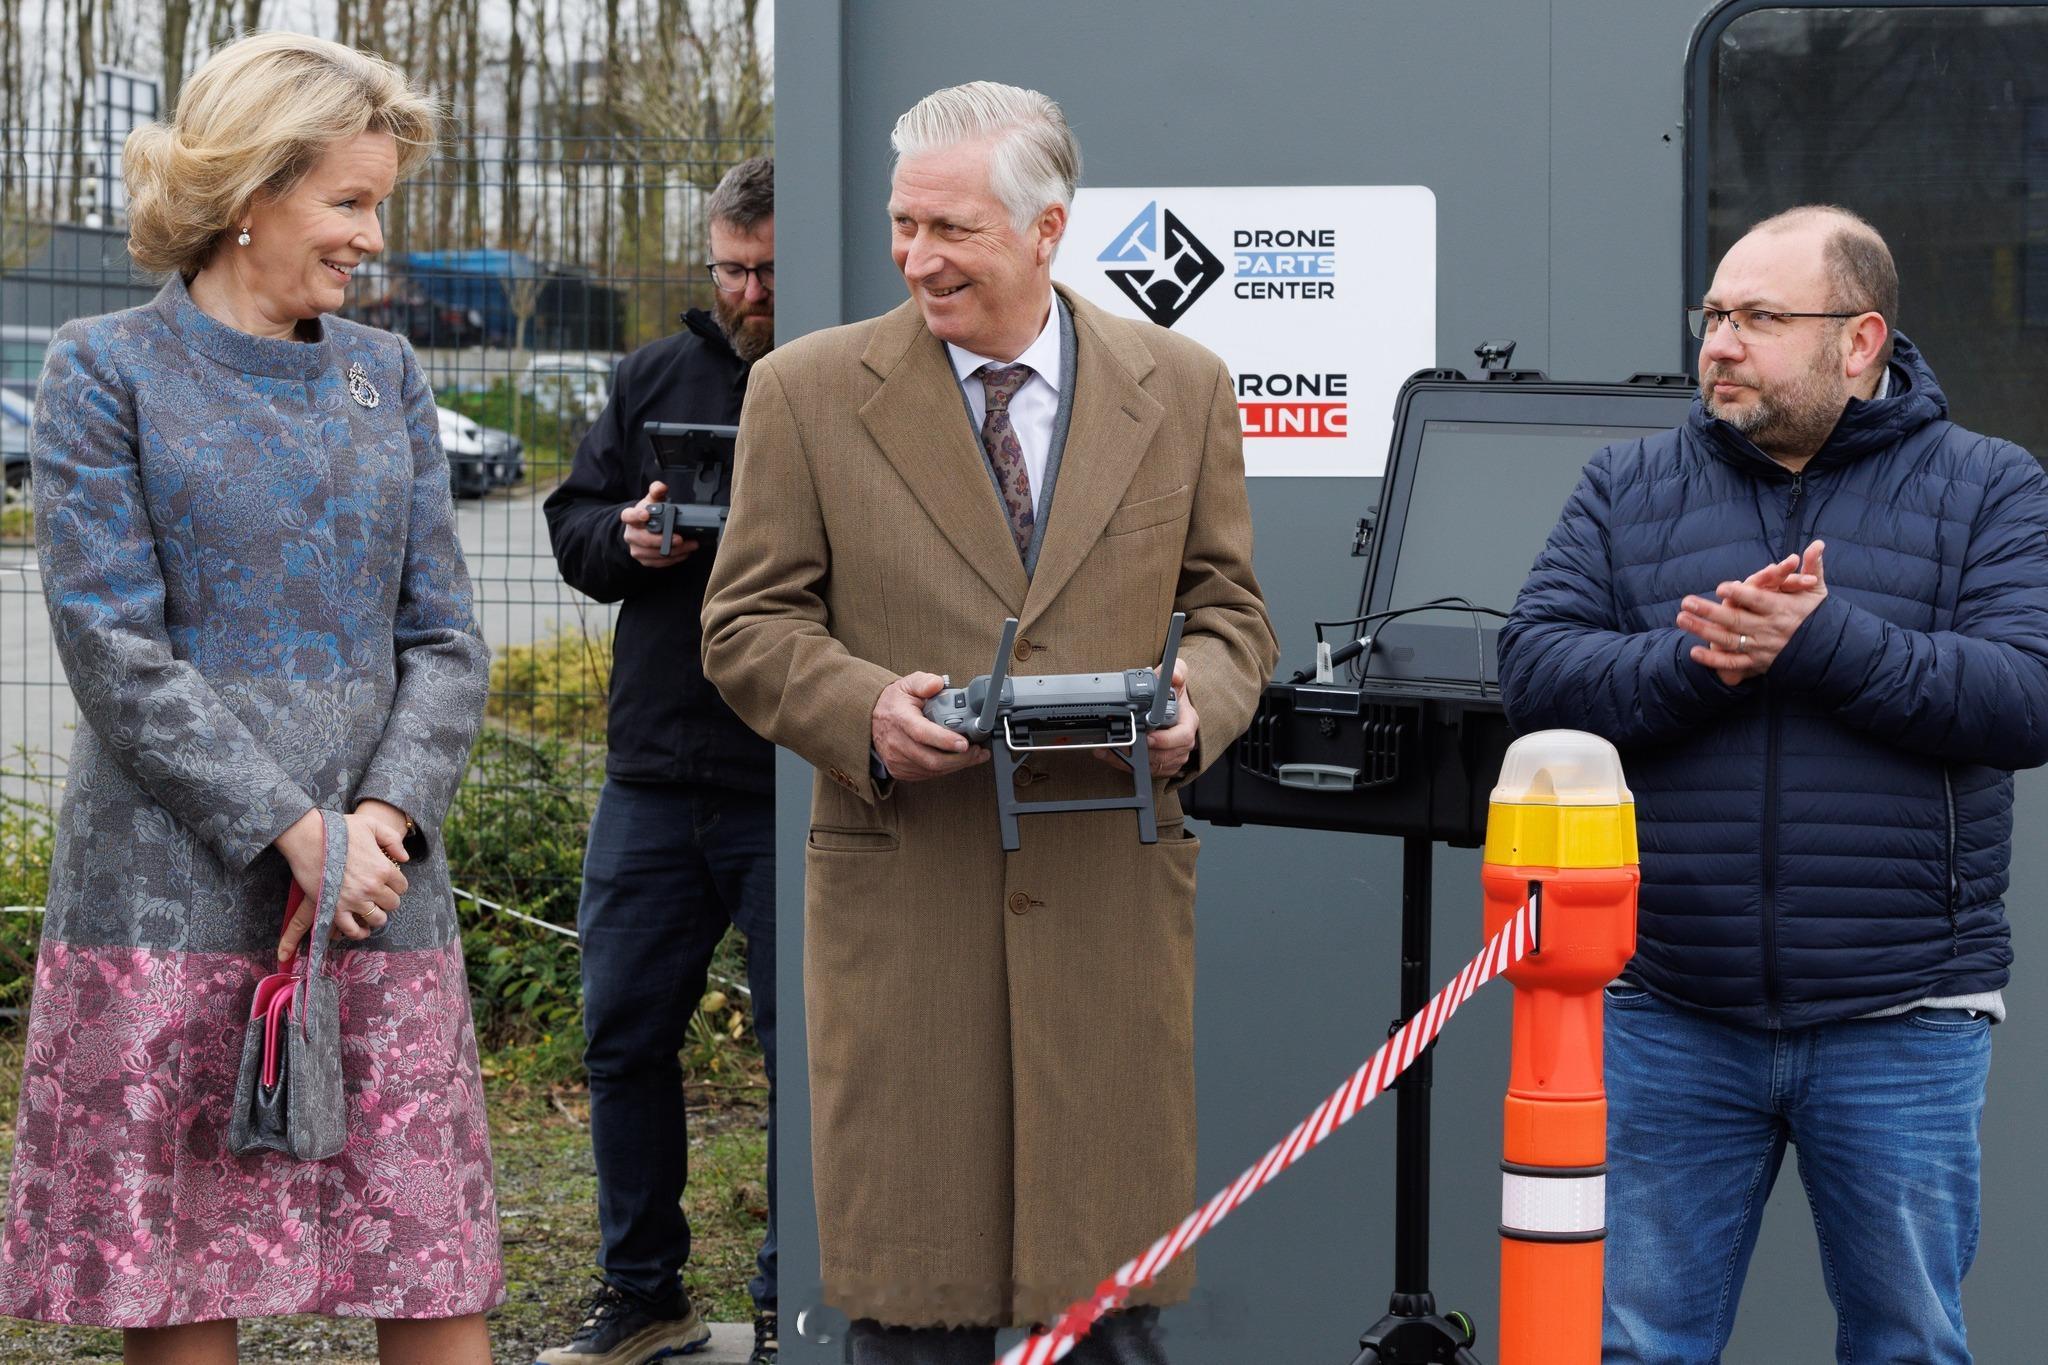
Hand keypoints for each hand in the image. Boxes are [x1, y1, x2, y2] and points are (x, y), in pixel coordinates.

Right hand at [275, 810, 410, 960]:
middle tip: (379, 895)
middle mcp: (372, 887)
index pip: (402, 886)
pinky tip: (361, 929)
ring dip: (377, 916)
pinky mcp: (334, 908)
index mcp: (384, 868)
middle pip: (392, 904)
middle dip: (388, 900)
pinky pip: (352, 930)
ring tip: (371, 910)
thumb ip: (392, 839)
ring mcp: (354, 900)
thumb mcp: (371, 825)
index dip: (396, 885)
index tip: (388, 883)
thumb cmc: (338, 829)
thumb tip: (404, 858)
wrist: (308, 837)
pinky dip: (359, 932)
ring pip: (377, 919)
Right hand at [620, 480, 698, 567]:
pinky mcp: (644, 560)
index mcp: (630, 517)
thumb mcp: (652, 500)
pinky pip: (658, 563)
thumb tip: (661, 486)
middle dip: (663, 540)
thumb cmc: (648, 513)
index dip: (637, 515)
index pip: (629, 515)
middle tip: (680, 539)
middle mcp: (631, 535)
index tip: (646, 514)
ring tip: (691, 545)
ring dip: (674, 551)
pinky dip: (674, 559)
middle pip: (644, 540)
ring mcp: (636, 549)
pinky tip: (685, 553)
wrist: (641, 529)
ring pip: (653, 554)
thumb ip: (656, 491)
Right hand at [871, 672, 990, 782]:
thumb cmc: (895, 702)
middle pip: (931, 759)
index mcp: (900, 719)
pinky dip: (945, 770)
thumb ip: (924, 682)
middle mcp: (896, 743)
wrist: (872, 718)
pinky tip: (956, 761)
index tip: (965, 743)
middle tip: (977, 751)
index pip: (923, 733)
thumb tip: (938, 684)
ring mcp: (897, 759)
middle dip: (959, 758)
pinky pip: (927, 775)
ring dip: (956, 765)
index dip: (945, 741)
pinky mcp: (899, 770)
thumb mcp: (908, 684)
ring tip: (973, 755)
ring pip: (932, 770)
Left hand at [1095, 657, 1198, 777]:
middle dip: (1144, 752)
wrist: (1168, 707)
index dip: (1165, 740)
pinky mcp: (1162, 765)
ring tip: (1111, 750)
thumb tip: (1175, 675)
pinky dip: (1126, 764)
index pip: (1182, 737)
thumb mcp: (1176, 677)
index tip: (1150, 738)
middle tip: (1124, 746)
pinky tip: (1111, 755)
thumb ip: (1176, 671)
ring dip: (1131, 760)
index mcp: (1188, 723)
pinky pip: (1145, 770)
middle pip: (1166, 755)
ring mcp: (1173, 756)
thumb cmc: (1172, 695)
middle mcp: (1183, 743)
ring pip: (1154, 766)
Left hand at [1677, 539, 1827, 683]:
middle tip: (1686, 602)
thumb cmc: (1814, 614)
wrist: (1824, 649)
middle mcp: (1768, 630)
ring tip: (1681, 618)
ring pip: (1729, 640)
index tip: (1722, 587)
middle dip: (1709, 612)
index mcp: (1781, 610)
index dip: (1741, 594)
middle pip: (1736, 621)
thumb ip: (1813, 567)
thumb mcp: (1815, 590)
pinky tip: (1694, 652)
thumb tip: (1818, 544)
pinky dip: (1713, 659)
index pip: (1759, 601)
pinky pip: (1732, 663)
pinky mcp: (1756, 663)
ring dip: (1703, 630)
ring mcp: (1760, 648)